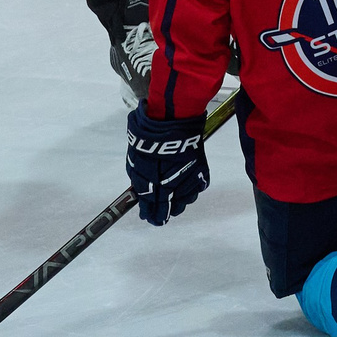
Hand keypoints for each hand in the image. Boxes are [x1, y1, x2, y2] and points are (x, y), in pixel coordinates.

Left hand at [125, 108, 207, 225]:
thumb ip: (139, 179)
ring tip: (174, 200)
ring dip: (178, 202)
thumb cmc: (149, 135)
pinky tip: (185, 187)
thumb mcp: (136, 159)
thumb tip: (141, 194)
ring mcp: (188, 179)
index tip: (149, 218)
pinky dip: (190, 190)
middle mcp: (171, 185)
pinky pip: (196, 189)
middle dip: (164, 212)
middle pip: (169, 208)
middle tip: (160, 215)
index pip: (151, 206)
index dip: (150, 214)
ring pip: (184, 201)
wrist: (173, 118)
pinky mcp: (201, 171)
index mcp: (153, 183)